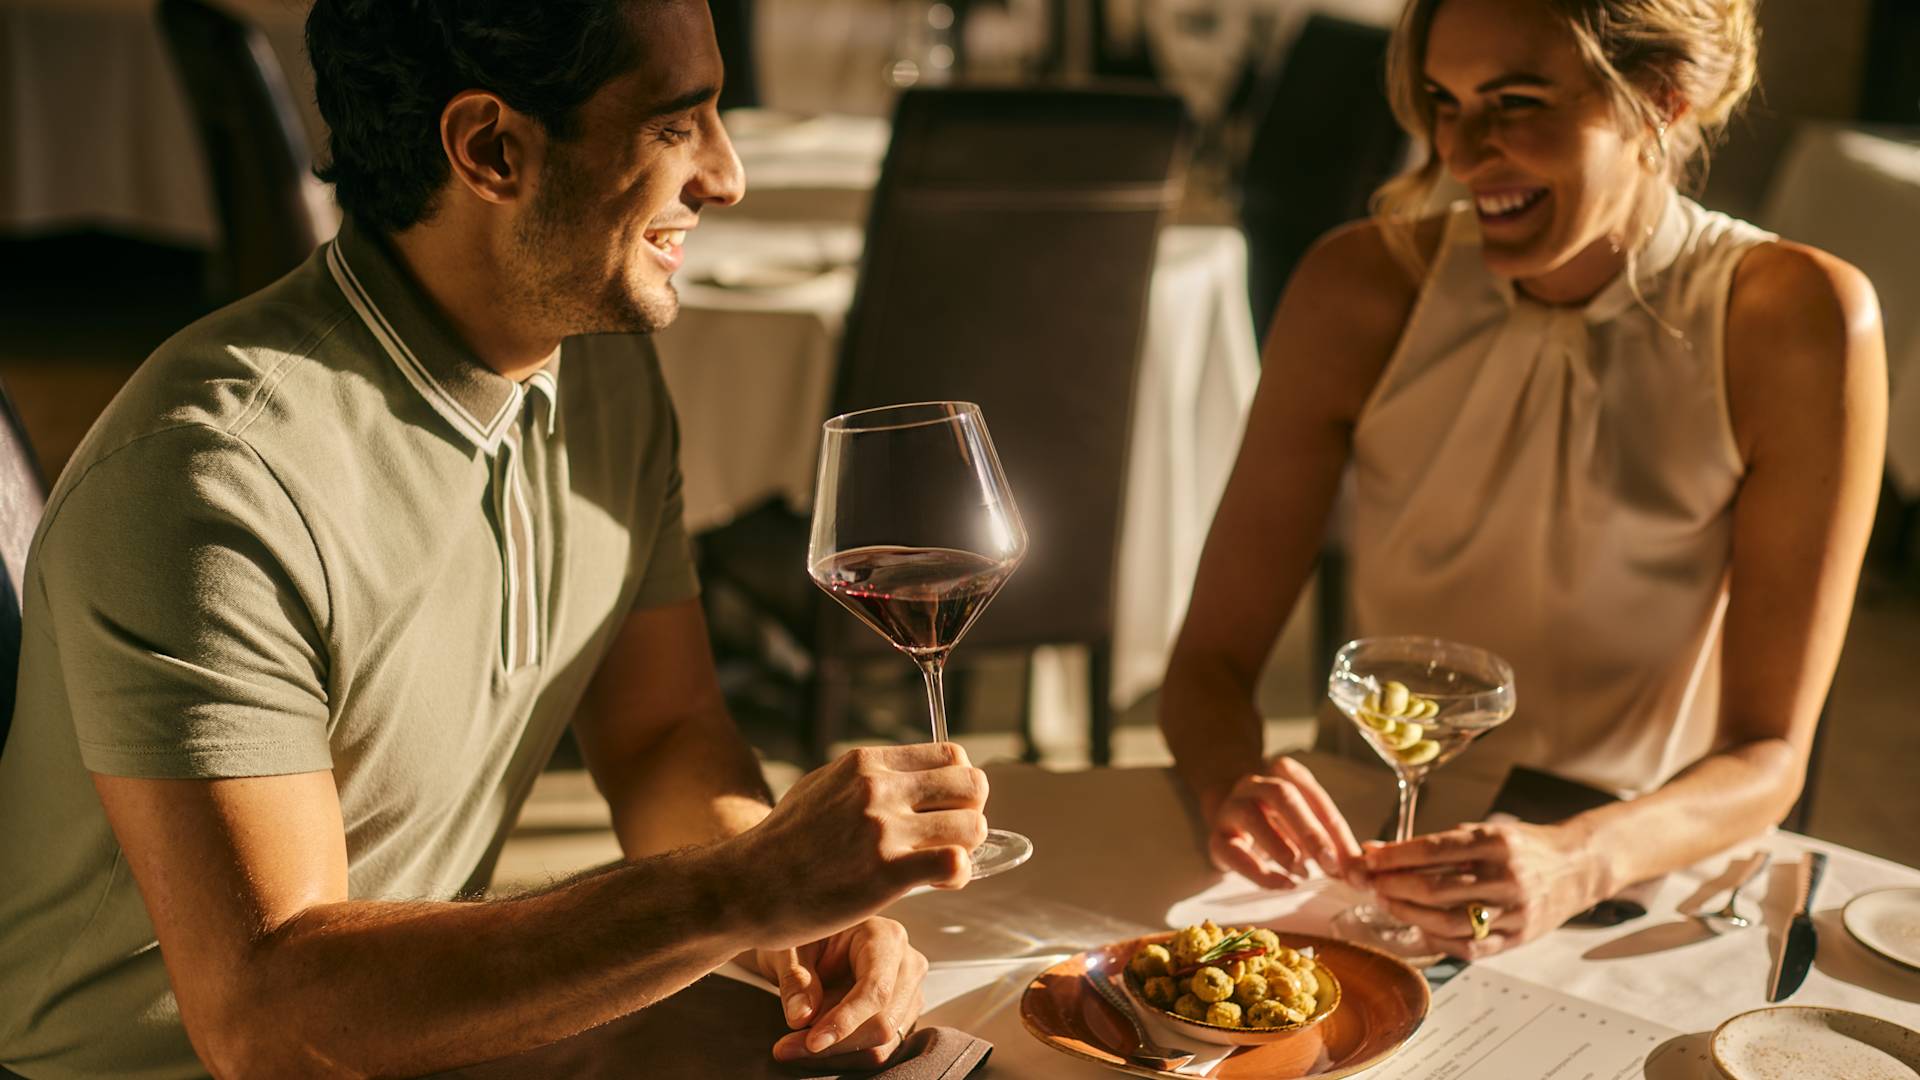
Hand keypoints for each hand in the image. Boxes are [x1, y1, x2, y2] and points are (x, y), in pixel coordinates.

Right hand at [732, 744, 986, 948]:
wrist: (743, 888)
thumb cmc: (780, 844)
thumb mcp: (822, 786)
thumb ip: (865, 778)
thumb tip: (905, 777)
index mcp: (865, 763)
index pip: (950, 755)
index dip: (958, 785)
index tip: (946, 808)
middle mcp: (878, 788)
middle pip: (971, 784)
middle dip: (971, 811)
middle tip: (952, 837)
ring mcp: (882, 830)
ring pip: (973, 825)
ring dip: (968, 847)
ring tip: (944, 863)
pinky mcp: (885, 874)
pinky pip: (956, 864)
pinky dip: (959, 875)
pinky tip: (940, 883)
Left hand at [745, 917, 927, 1068]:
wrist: (813, 945)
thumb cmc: (805, 937)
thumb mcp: (789, 948)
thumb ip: (795, 978)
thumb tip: (801, 1017)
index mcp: (886, 937)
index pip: (877, 989)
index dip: (846, 1020)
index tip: (812, 1041)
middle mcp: (907, 965)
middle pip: (883, 1023)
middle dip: (835, 1044)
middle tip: (787, 1048)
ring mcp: (909, 994)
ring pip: (882, 1045)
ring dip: (835, 1054)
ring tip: (793, 1046)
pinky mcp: (901, 1018)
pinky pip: (877, 1051)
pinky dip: (841, 1057)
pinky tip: (812, 1046)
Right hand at [1206, 756, 1363, 888]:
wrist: (1230, 816)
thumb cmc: (1278, 821)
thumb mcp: (1306, 824)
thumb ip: (1332, 844)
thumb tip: (1357, 872)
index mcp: (1283, 773)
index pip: (1314, 797)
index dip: (1335, 830)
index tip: (1353, 862)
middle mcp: (1254, 784)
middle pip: (1283, 796)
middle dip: (1311, 832)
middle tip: (1331, 864)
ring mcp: (1231, 807)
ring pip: (1252, 817)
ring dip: (1282, 848)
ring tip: (1304, 874)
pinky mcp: (1216, 837)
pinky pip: (1234, 852)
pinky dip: (1260, 872)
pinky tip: (1283, 884)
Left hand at [1364, 820, 1604, 958]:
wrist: (1578, 866)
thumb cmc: (1523, 847)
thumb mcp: (1483, 833)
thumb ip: (1434, 844)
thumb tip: (1378, 850)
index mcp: (1496, 843)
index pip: (1435, 850)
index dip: (1396, 857)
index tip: (1369, 859)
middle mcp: (1506, 877)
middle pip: (1437, 888)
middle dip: (1395, 886)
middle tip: (1370, 883)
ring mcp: (1514, 911)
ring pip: (1449, 921)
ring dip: (1409, 914)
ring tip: (1388, 903)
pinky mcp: (1518, 937)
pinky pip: (1471, 947)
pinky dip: (1439, 940)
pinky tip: (1419, 928)